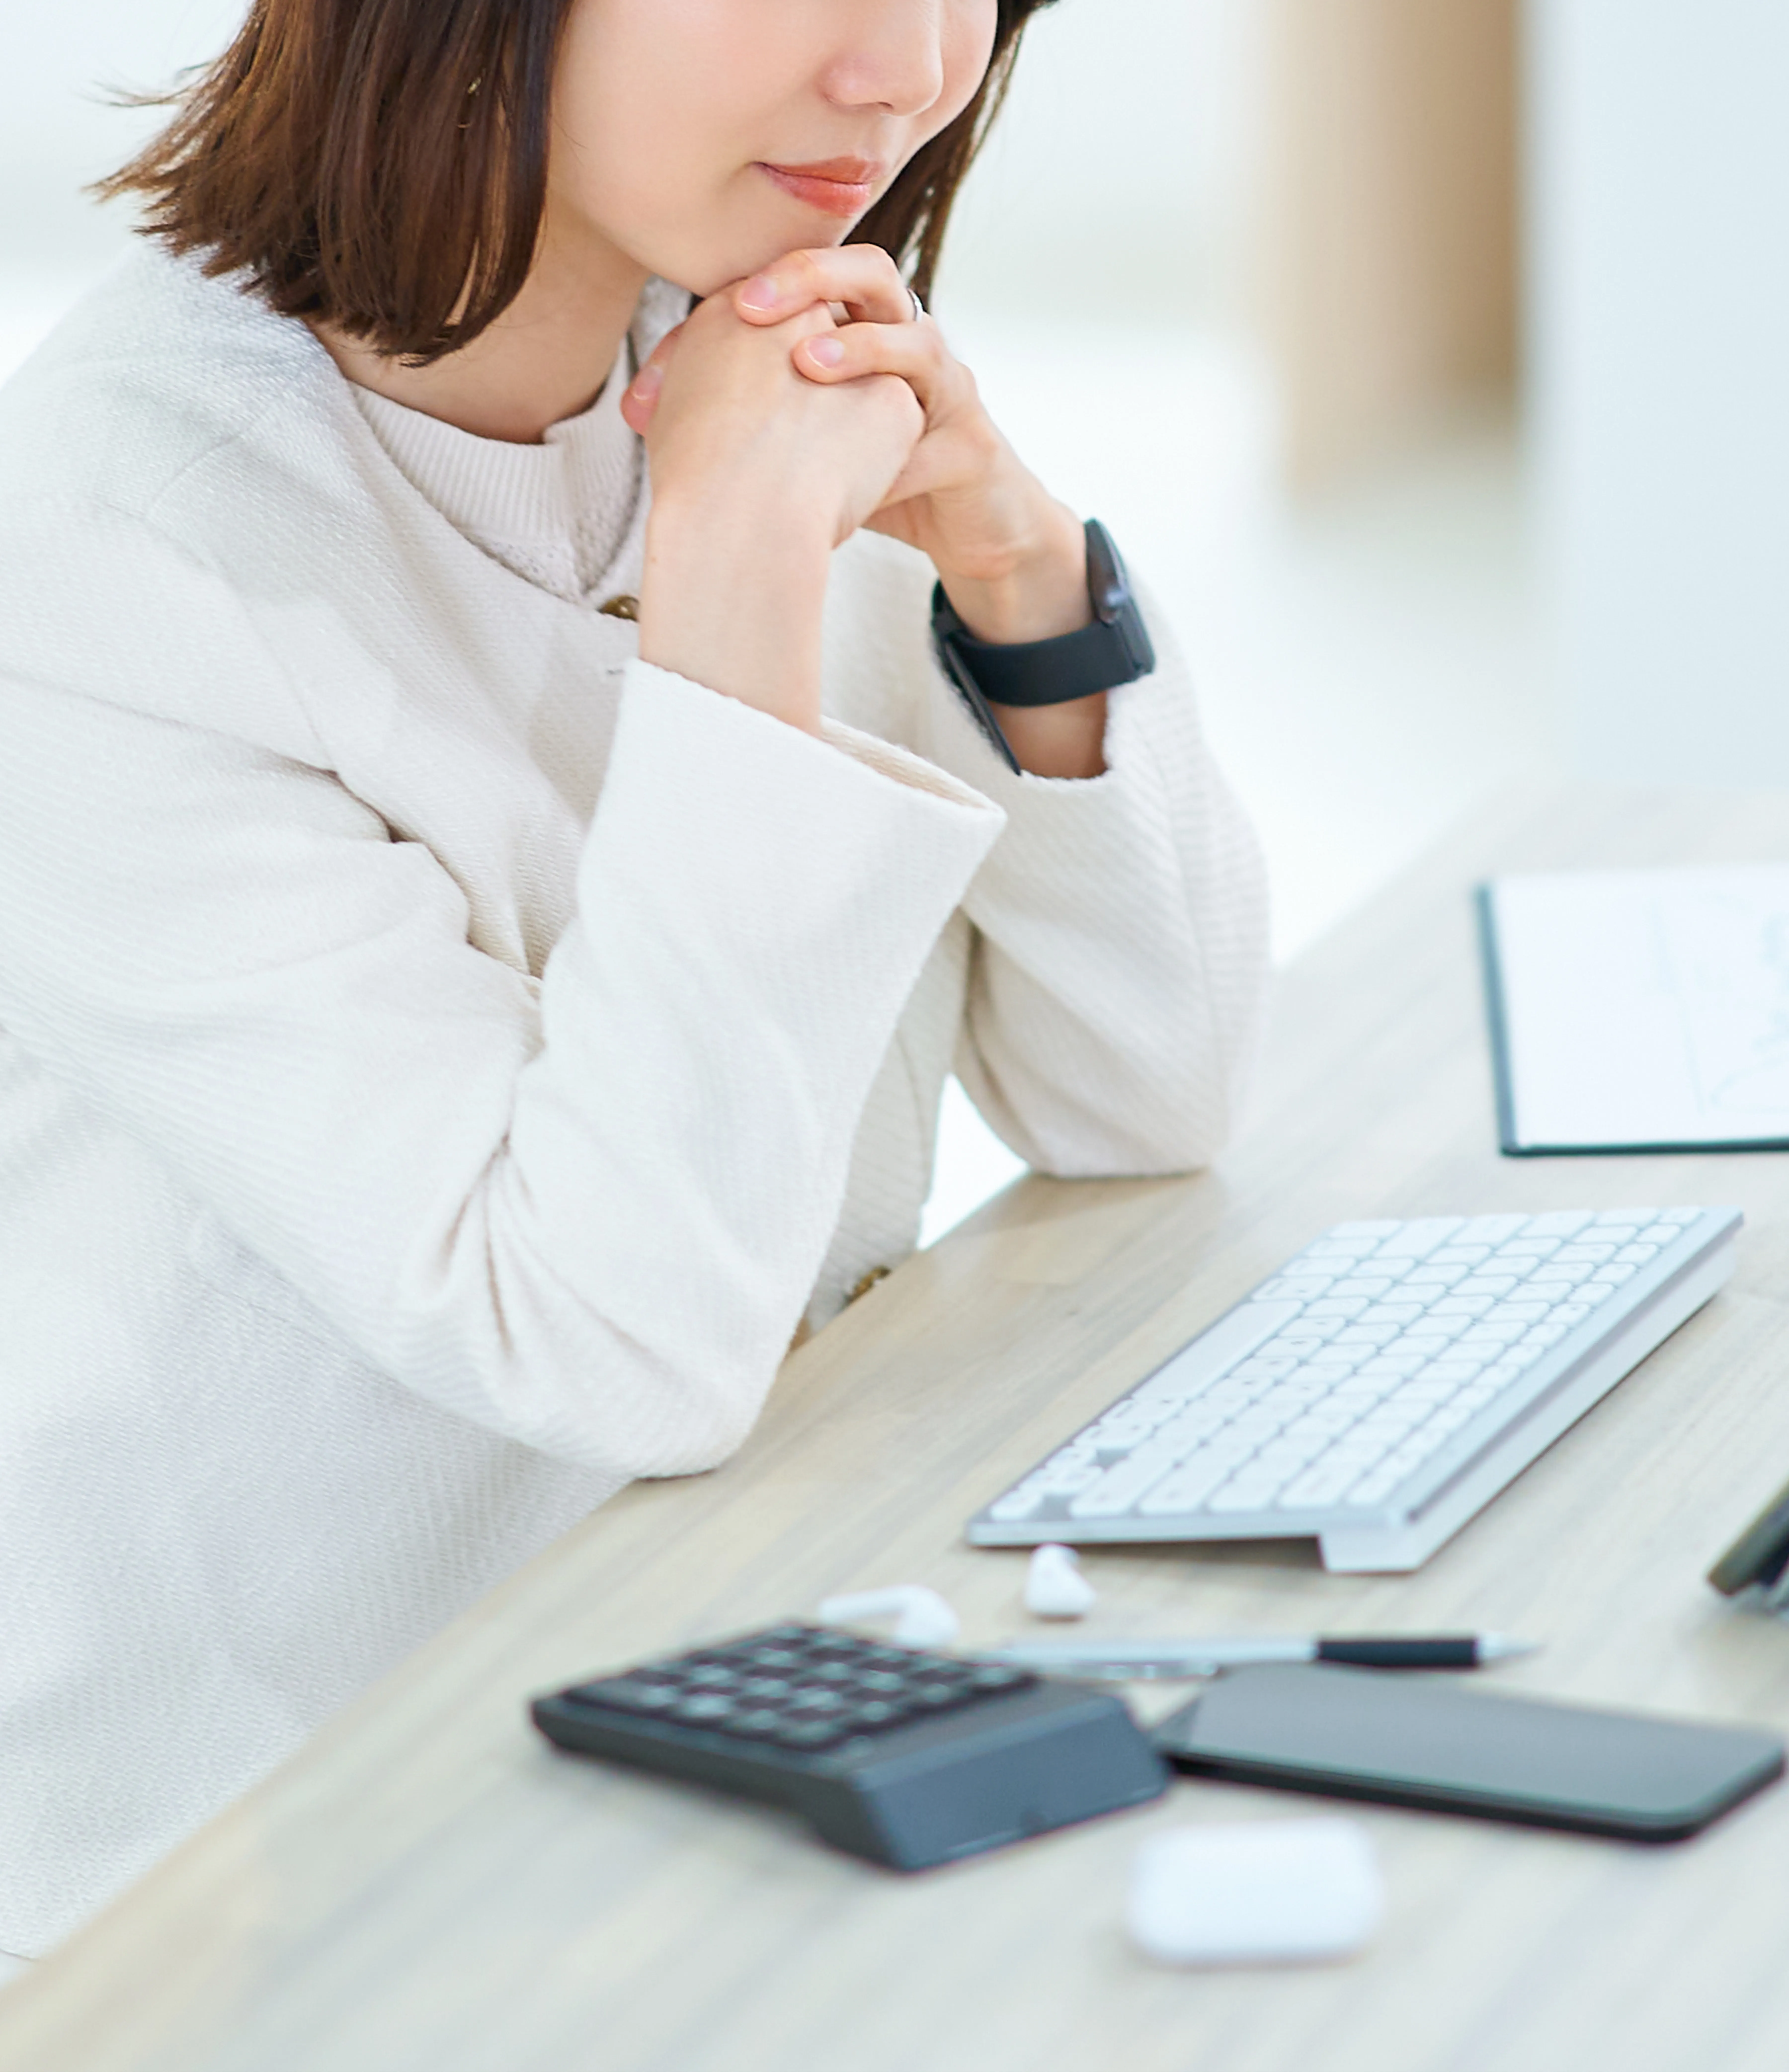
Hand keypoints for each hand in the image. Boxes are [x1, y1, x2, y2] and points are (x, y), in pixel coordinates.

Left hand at [626, 247, 1108, 776]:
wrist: (962, 528)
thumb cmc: (873, 477)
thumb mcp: (798, 443)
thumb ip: (734, 415)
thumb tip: (642, 409)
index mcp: (862, 330)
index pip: (806, 283)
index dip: (748, 295)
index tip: (692, 323)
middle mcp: (908, 343)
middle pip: (872, 272)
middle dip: (810, 277)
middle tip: (751, 305)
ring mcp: (949, 392)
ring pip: (920, 341)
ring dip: (864, 349)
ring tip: (811, 365)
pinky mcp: (973, 448)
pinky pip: (939, 440)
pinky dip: (897, 460)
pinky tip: (859, 483)